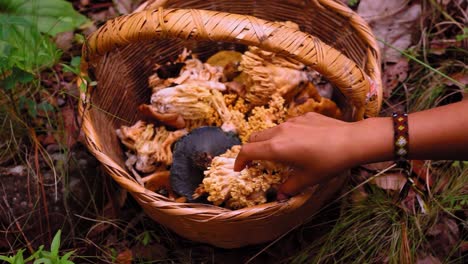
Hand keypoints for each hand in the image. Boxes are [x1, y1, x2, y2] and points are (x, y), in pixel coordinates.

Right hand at [234, 112, 371, 195]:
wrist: (352, 141)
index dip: (239, 160)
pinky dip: (286, 135)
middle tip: (255, 162)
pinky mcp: (305, 116)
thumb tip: (280, 196)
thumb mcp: (308, 179)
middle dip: (251, 150)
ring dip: (268, 142)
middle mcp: (280, 131)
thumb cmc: (328, 162)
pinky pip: (288, 125)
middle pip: (255, 138)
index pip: (247, 151)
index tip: (240, 168)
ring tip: (280, 153)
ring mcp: (292, 121)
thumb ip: (289, 187)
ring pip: (271, 130)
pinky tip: (301, 143)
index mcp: (276, 148)